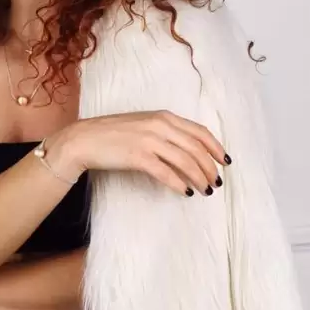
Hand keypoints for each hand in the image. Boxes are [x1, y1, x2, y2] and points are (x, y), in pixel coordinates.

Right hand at [56, 111, 229, 196]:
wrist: (85, 139)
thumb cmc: (114, 133)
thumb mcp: (143, 124)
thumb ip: (166, 132)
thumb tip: (189, 151)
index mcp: (164, 116)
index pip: (200, 131)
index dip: (216, 148)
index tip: (225, 162)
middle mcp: (159, 125)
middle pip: (196, 148)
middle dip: (210, 168)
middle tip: (216, 183)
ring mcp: (149, 140)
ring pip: (185, 162)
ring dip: (199, 178)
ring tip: (205, 191)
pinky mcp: (138, 156)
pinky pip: (166, 173)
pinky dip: (179, 184)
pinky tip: (185, 193)